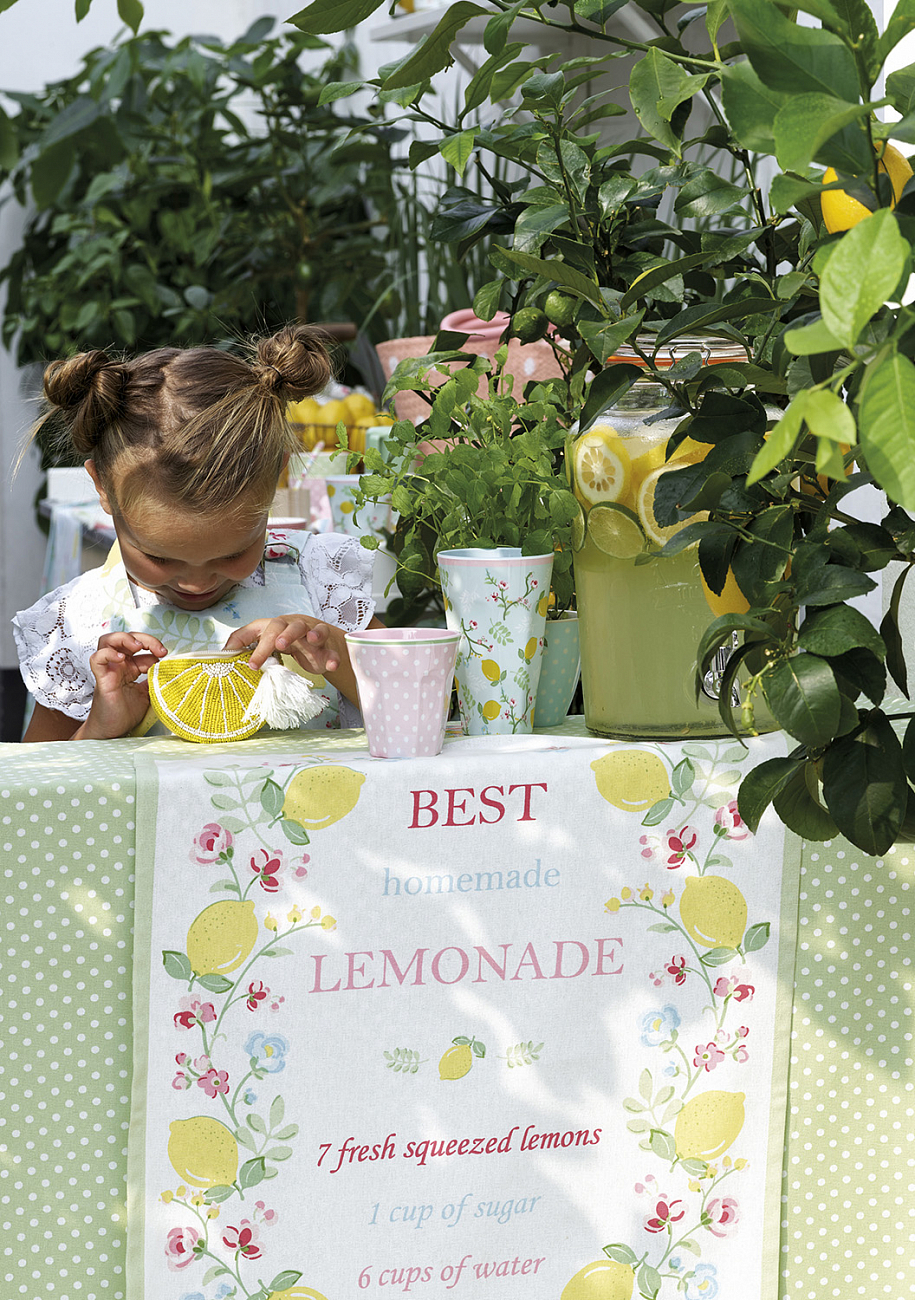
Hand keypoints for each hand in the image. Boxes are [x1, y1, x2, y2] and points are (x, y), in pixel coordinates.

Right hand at [76, 632, 167, 739]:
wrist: (112, 732)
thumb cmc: (126, 713)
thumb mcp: (148, 694)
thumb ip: (155, 681)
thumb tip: (169, 670)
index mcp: (130, 667)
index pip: (141, 648)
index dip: (154, 647)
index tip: (166, 656)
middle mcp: (119, 665)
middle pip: (126, 638)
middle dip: (144, 639)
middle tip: (159, 650)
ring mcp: (109, 670)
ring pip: (108, 641)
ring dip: (124, 638)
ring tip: (138, 647)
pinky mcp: (102, 680)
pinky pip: (97, 659)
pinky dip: (107, 654)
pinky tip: (121, 658)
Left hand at [223, 615, 344, 676]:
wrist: (320, 642)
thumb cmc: (288, 641)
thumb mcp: (265, 642)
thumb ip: (245, 644)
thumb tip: (221, 655)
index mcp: (274, 626)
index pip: (260, 630)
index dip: (255, 644)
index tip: (251, 665)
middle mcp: (293, 626)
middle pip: (286, 626)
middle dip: (282, 635)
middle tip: (278, 646)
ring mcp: (312, 634)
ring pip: (313, 629)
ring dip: (313, 634)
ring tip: (312, 641)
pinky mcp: (327, 647)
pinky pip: (332, 650)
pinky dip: (333, 657)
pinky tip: (332, 665)